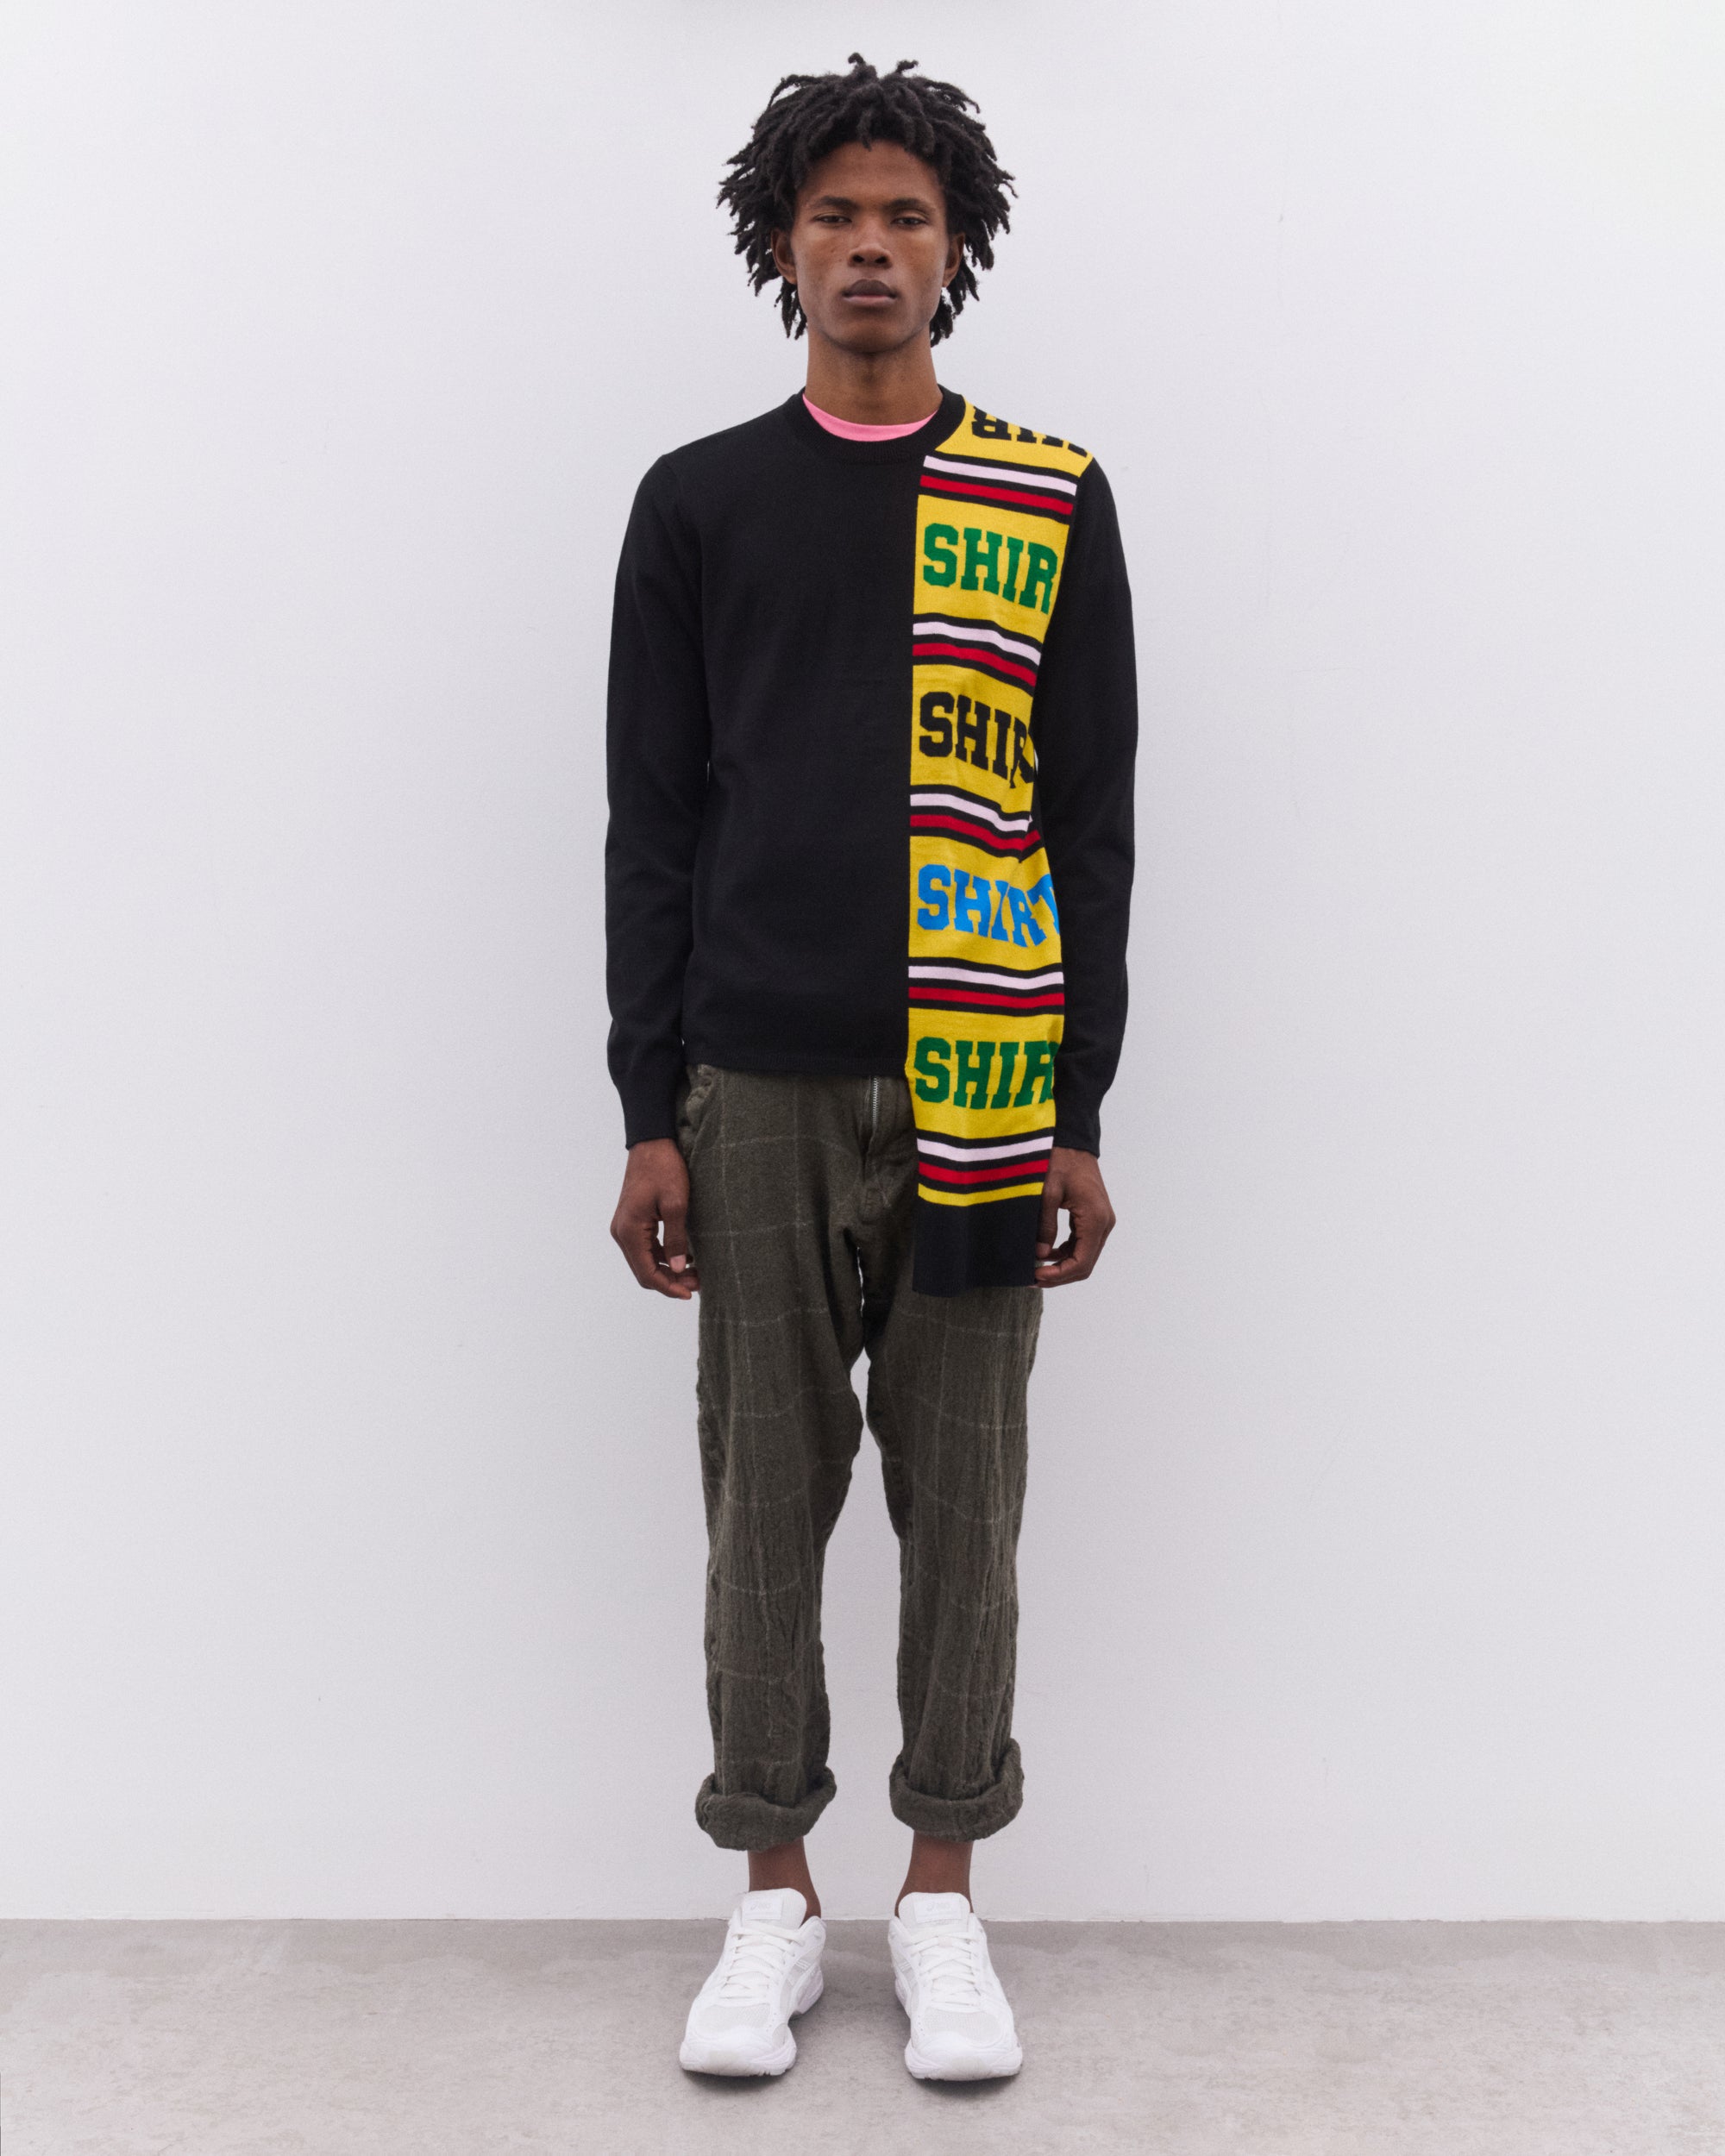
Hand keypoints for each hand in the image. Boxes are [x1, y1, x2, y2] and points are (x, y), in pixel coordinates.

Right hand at [610, 1138, 698, 1299]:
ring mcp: (624, 1227)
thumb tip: (678, 1268)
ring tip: (695, 1272)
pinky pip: (645, 1248)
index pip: (647, 1273)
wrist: (652, 1142)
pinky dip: (663, 1256)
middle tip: (698, 1283)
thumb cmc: (664, 1169)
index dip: (668, 1287)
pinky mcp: (631, 1221)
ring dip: (668, 1270)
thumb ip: (676, 1239)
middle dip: (670, 1281)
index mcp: (629, 1230)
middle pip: (644, 1271)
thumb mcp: (676, 1204)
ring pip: (645, 1261)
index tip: (690, 1293)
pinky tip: (685, 1256)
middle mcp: (621, 1232)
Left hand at [1035, 1146, 1115, 1286]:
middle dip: (1060, 1275)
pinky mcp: (1094, 1217)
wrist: (1073, 1142)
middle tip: (1033, 1279)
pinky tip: (1046, 1254)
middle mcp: (1104, 1223)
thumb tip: (1041, 1254)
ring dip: (1062, 1266)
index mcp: (1095, 1219)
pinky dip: (1066, 1253)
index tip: (1036, 1276)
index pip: (1082, 1261)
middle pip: (1085, 1264)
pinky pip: (1082, 1243)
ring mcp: (1101, 1221)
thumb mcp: (1047, 1193)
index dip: (1059, 1275)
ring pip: (1085, 1256)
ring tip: (1037, 1269)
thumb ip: (1045, 1225)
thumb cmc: (1060, 1161)